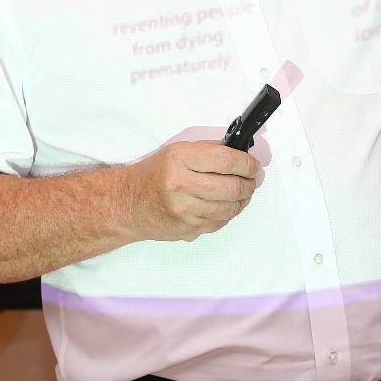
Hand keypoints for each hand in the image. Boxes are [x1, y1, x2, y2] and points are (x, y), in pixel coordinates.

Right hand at [123, 140, 259, 242]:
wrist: (127, 203)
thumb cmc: (153, 174)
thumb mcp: (177, 152)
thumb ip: (208, 151)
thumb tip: (240, 153)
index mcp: (180, 159)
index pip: (226, 160)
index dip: (247, 163)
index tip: (253, 165)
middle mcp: (181, 185)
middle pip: (232, 187)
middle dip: (249, 183)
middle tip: (252, 179)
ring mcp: (184, 211)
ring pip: (229, 208)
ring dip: (242, 200)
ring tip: (242, 193)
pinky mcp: (187, 229)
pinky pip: (218, 222)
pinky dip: (227, 214)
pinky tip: (226, 205)